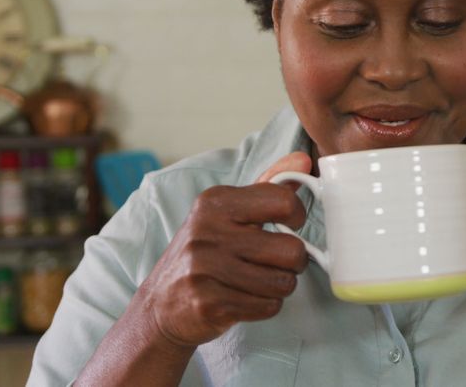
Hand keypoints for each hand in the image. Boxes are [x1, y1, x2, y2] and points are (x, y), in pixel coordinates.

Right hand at [136, 151, 313, 348]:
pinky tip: (244, 299)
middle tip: (275, 263)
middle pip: (291, 250)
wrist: (161, 305)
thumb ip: (267, 186)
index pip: (283, 201)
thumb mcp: (228, 213)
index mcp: (215, 202)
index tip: (289, 225)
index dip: (297, 216)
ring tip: (257, 281)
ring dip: (279, 286)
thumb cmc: (204, 254)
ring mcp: (205, 268)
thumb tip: (304, 159)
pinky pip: (268, 307)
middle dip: (293, 262)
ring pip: (283, 283)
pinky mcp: (208, 303)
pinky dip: (264, 306)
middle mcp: (208, 232)